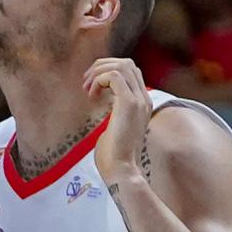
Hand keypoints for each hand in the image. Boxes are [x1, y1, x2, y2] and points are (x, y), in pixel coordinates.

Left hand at [84, 58, 150, 184]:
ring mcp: (139, 100)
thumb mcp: (114, 127)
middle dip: (102, 66)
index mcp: (142, 103)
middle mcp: (144, 98)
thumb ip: (113, 111)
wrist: (121, 169)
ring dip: (99, 72)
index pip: (130, 71)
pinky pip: (114, 75)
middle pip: (127, 63)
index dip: (108, 71)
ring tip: (88, 89)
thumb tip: (99, 100)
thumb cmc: (113, 154)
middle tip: (86, 83)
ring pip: (122, 65)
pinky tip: (91, 96)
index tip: (91, 86)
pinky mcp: (129, 104)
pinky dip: (99, 80)